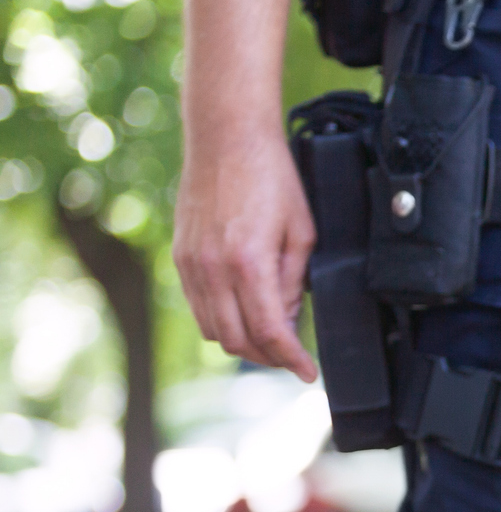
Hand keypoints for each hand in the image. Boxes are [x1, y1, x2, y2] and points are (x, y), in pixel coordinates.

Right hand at [174, 130, 317, 381]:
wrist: (226, 138)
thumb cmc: (272, 179)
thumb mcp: (301, 232)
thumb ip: (293, 282)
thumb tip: (286, 321)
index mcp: (249, 263)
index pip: (269, 332)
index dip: (291, 360)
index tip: (308, 373)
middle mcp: (213, 269)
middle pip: (237, 341)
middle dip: (268, 357)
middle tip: (292, 357)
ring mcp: (191, 264)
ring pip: (213, 329)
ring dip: (243, 342)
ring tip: (271, 337)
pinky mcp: (181, 257)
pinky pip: (198, 306)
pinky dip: (222, 320)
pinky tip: (245, 313)